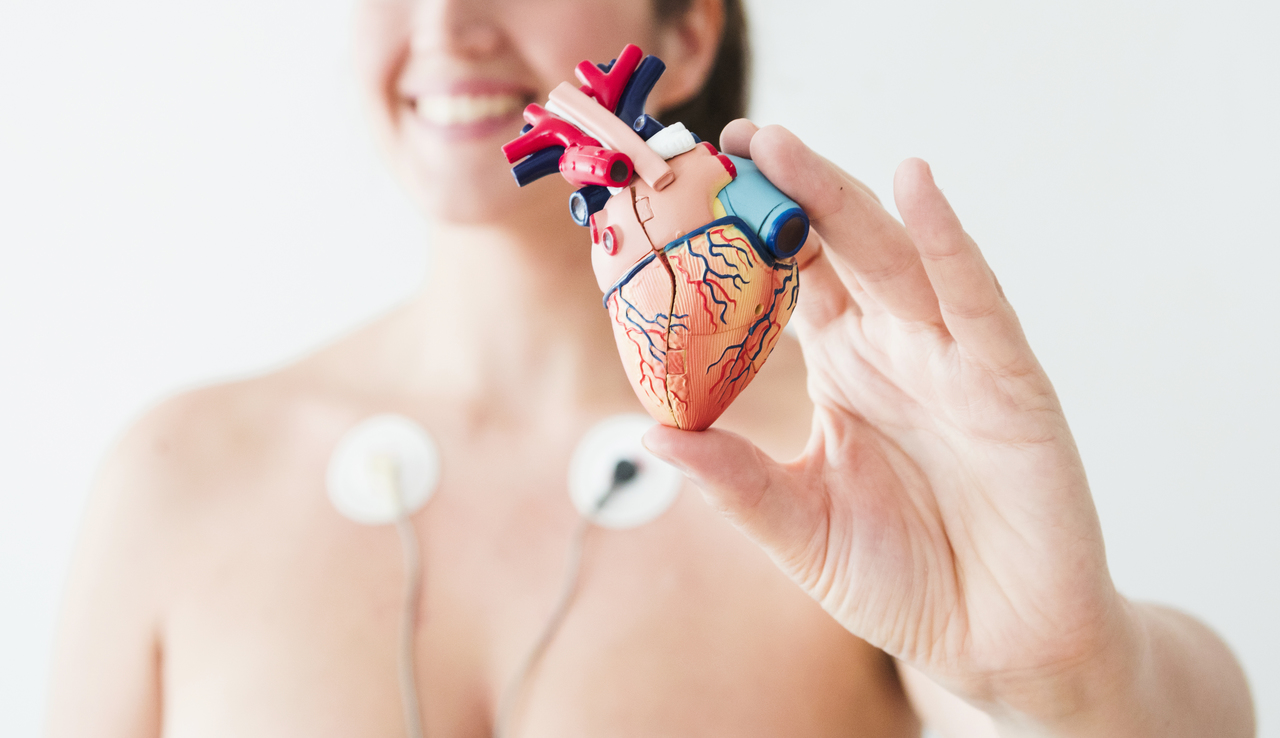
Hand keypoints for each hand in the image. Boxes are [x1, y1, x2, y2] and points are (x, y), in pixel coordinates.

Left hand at [644, 121, 1137, 728]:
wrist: (996, 644)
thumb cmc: (902, 580)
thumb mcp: (799, 528)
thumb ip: (735, 482)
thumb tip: (648, 437)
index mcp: (844, 370)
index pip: (791, 282)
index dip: (748, 234)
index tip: (693, 190)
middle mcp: (896, 350)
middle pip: (836, 251)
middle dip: (787, 191)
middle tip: (733, 141)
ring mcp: (954, 360)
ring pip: (895, 258)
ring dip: (841, 199)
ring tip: (782, 148)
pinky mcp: (1011, 385)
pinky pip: (977, 303)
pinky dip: (949, 244)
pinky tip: (915, 189)